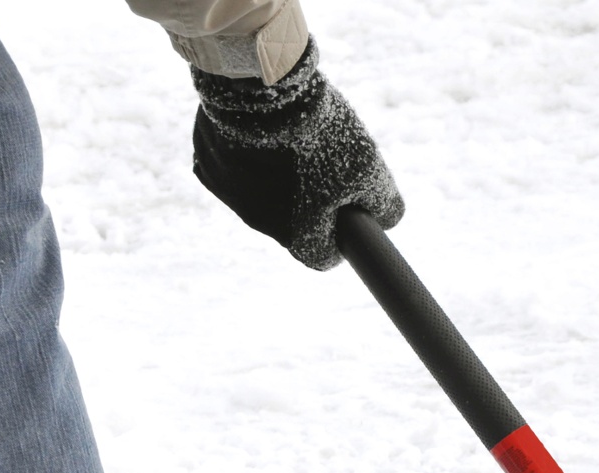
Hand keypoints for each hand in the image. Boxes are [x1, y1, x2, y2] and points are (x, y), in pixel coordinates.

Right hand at [191, 40, 403, 270]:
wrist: (258, 89)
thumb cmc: (318, 135)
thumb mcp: (368, 168)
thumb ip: (384, 203)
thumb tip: (390, 220)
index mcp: (297, 237)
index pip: (324, 256)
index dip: (343, 235)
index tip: (351, 210)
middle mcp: (259, 226)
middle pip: (293, 224)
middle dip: (311, 200)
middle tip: (326, 161)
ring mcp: (230, 197)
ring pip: (262, 195)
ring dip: (279, 176)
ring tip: (292, 136)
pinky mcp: (209, 166)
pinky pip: (235, 169)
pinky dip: (250, 153)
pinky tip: (261, 128)